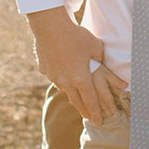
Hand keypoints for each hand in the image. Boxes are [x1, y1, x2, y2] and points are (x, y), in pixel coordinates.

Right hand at [28, 8, 125, 122]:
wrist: (50, 27)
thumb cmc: (76, 36)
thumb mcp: (95, 47)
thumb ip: (101, 59)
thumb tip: (102, 63)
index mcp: (81, 78)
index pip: (91, 101)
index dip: (96, 112)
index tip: (100, 121)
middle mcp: (67, 82)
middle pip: (78, 102)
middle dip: (85, 111)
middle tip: (90, 118)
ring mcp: (54, 77)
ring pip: (66, 90)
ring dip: (73, 96)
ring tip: (78, 100)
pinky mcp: (45, 70)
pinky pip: (55, 78)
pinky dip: (62, 80)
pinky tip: (63, 76)